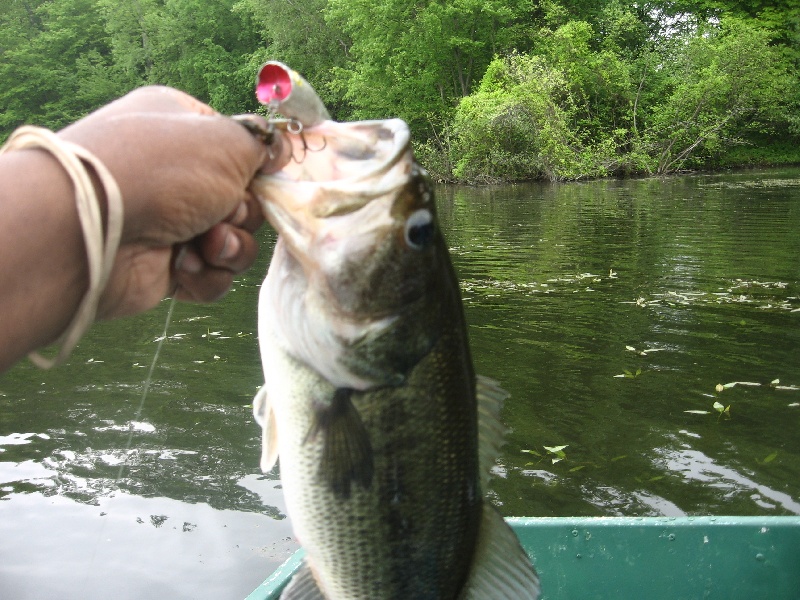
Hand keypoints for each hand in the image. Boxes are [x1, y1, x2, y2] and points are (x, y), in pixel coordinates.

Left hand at [58, 86, 290, 318]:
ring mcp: (167, 220)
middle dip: (242, 214)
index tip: (267, 178)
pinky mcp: (163, 266)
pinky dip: (205, 275)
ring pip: (231, 242)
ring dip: (228, 247)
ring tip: (204, 244)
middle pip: (242, 200)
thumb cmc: (162, 169)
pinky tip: (181, 265)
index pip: (236, 147)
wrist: (94, 229)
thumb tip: (282, 150)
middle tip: (224, 213)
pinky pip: (210, 276)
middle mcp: (173, 172)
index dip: (257, 167)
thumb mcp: (227, 141)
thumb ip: (263, 146)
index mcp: (182, 128)